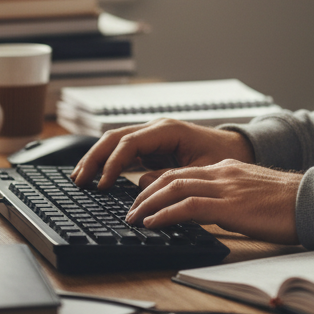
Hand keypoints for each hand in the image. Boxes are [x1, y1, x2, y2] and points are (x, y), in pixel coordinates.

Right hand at [70, 118, 254, 188]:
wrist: (236, 149)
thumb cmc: (222, 157)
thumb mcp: (200, 171)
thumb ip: (171, 176)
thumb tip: (140, 184)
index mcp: (168, 130)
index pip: (130, 142)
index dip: (113, 163)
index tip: (102, 184)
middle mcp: (156, 130)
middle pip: (115, 138)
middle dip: (94, 157)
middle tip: (78, 180)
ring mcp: (152, 137)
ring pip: (115, 143)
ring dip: (96, 158)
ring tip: (78, 178)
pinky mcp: (151, 148)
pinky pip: (123, 152)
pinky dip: (107, 163)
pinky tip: (95, 177)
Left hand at [126, 159, 301, 243]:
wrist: (312, 200)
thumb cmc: (289, 203)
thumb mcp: (253, 194)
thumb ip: (231, 196)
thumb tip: (214, 211)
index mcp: (228, 169)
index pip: (183, 172)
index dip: (158, 184)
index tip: (143, 197)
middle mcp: (222, 173)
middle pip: (172, 177)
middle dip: (146, 194)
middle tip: (130, 210)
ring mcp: (225, 187)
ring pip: (174, 188)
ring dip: (148, 204)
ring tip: (133, 219)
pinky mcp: (230, 206)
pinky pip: (188, 207)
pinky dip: (165, 214)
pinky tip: (152, 223)